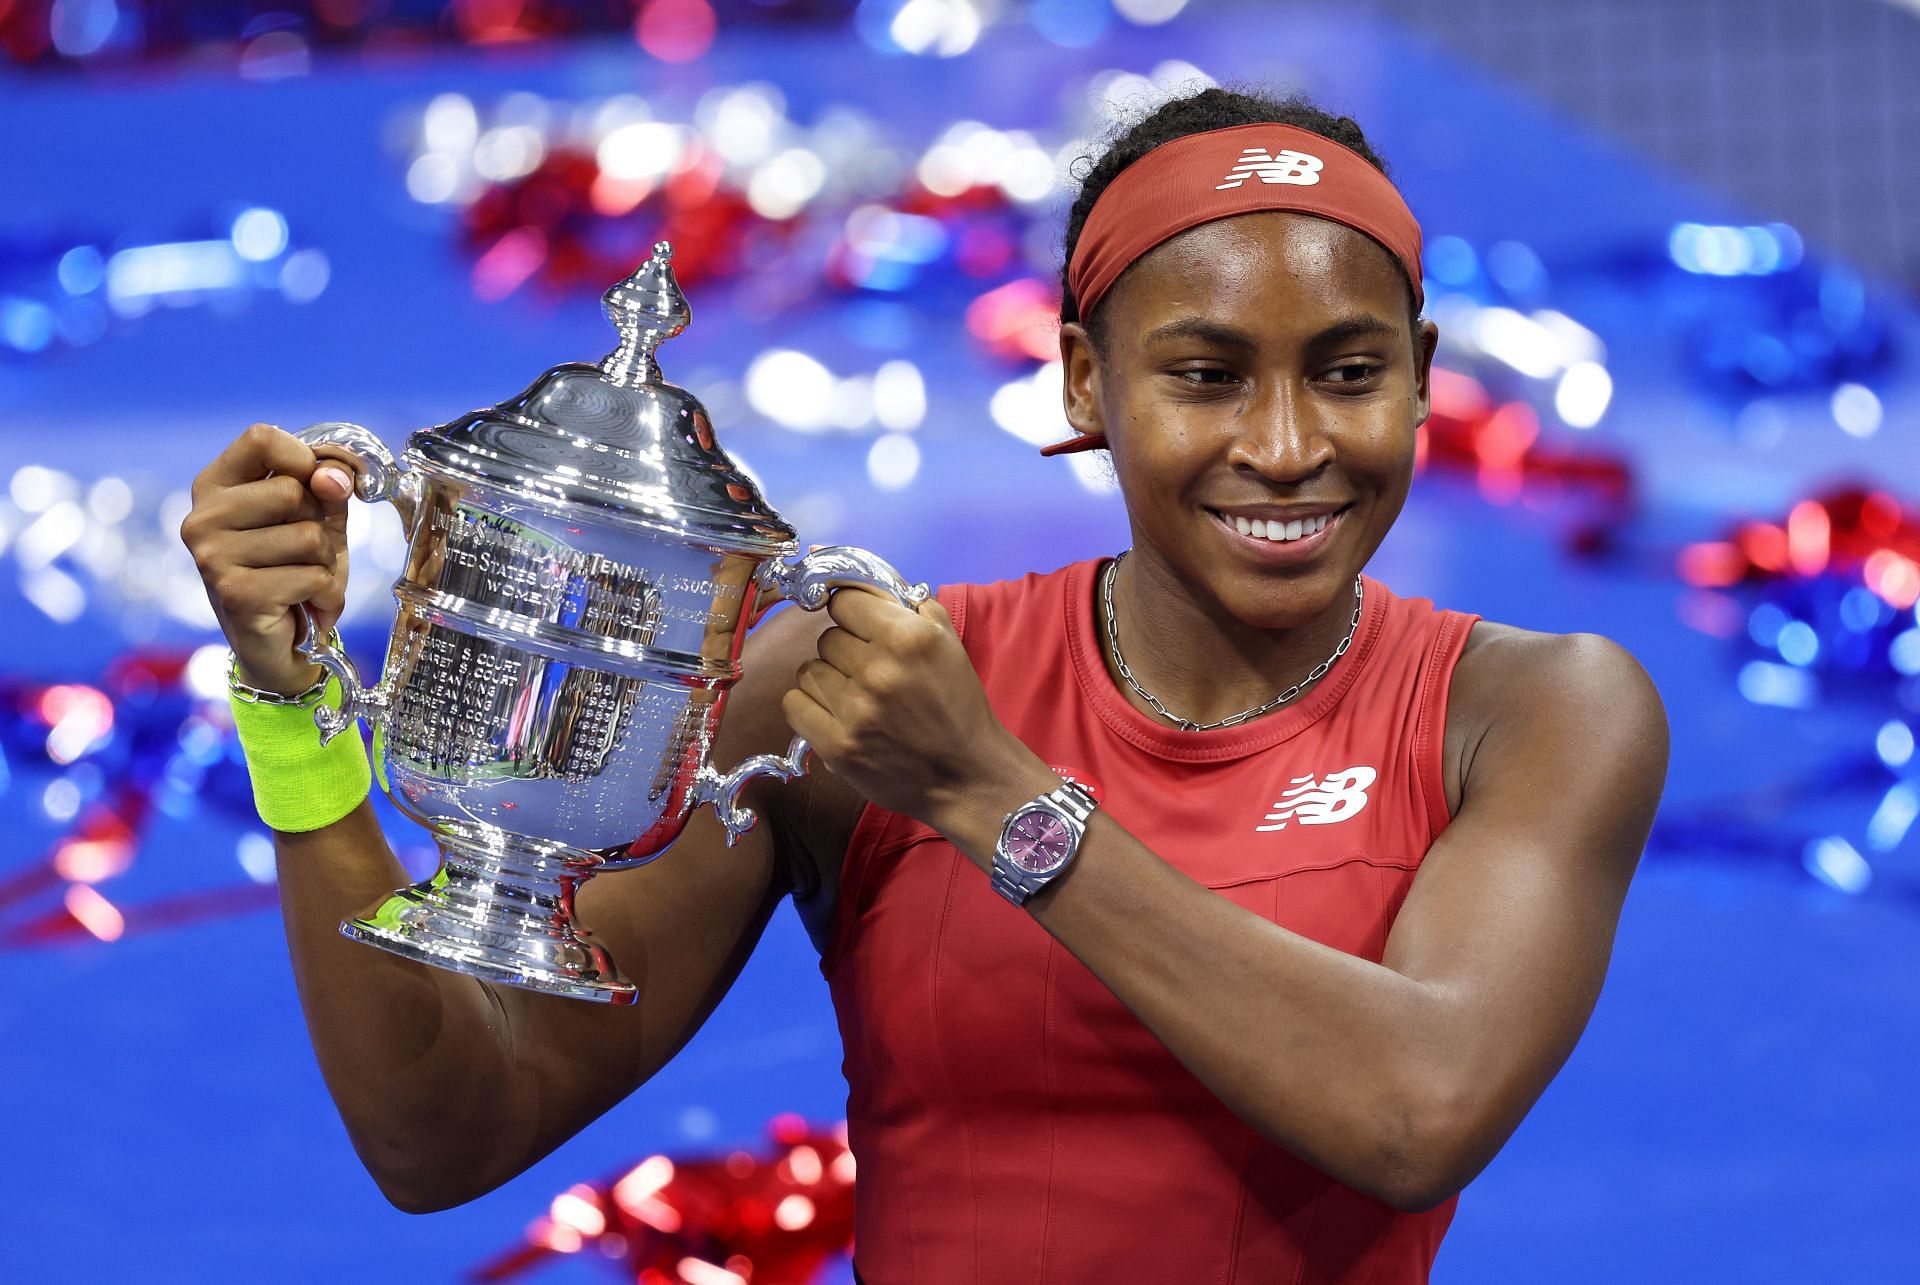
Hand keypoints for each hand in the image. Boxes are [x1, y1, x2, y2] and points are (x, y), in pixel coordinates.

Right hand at [178, 423, 355, 696]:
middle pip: (292, 491)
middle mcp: (201, 518)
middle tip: (305, 555)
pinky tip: (305, 607)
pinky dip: (326, 594)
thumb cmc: (296, 571)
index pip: (261, 438)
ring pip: (308, 537)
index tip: (320, 487)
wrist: (283, 646)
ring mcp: (211, 557)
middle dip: (321, 525)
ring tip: (304, 583)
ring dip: (326, 564)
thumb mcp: (318, 517)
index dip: (305, 458)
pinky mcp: (234, 594)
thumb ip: (327, 485)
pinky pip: (313, 576)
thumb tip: (333, 477)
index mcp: (214, 486)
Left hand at [781, 588, 1042, 831]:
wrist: (967, 775)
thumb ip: (908, 604)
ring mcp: (855, 710)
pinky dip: (810, 708)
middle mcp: (879, 670)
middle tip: (871, 673)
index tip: (862, 629)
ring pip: (808, 670)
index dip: (853, 614)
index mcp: (908, 637)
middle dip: (846, 651)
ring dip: (828, 681)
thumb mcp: (948, 642)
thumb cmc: (957, 706)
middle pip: (826, 637)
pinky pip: (794, 704)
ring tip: (857, 698)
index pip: (844, 601)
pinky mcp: (837, 746)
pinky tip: (836, 716)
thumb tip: (856, 583)